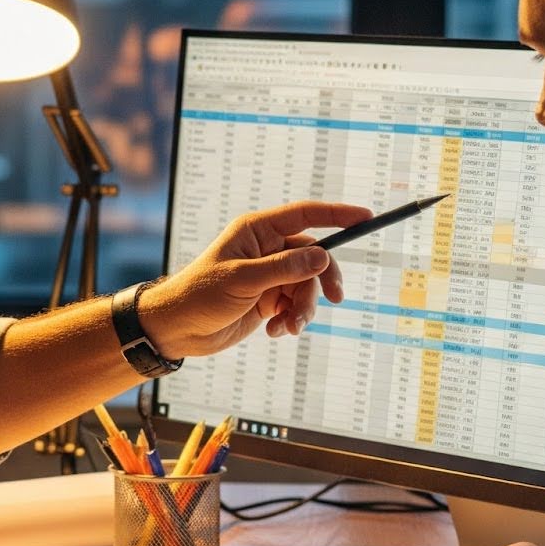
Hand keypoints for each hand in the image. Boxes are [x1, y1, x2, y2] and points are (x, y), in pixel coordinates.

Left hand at [139, 200, 371, 357]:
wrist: (177, 329)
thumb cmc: (200, 296)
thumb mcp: (243, 280)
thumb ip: (284, 268)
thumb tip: (322, 256)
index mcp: (257, 231)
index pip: (305, 215)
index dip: (338, 214)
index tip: (366, 217)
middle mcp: (266, 249)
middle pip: (313, 256)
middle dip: (322, 280)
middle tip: (335, 298)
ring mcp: (268, 275)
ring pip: (307, 286)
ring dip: (304, 308)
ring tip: (288, 326)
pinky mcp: (267, 299)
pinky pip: (295, 305)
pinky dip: (291, 319)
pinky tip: (276, 331)